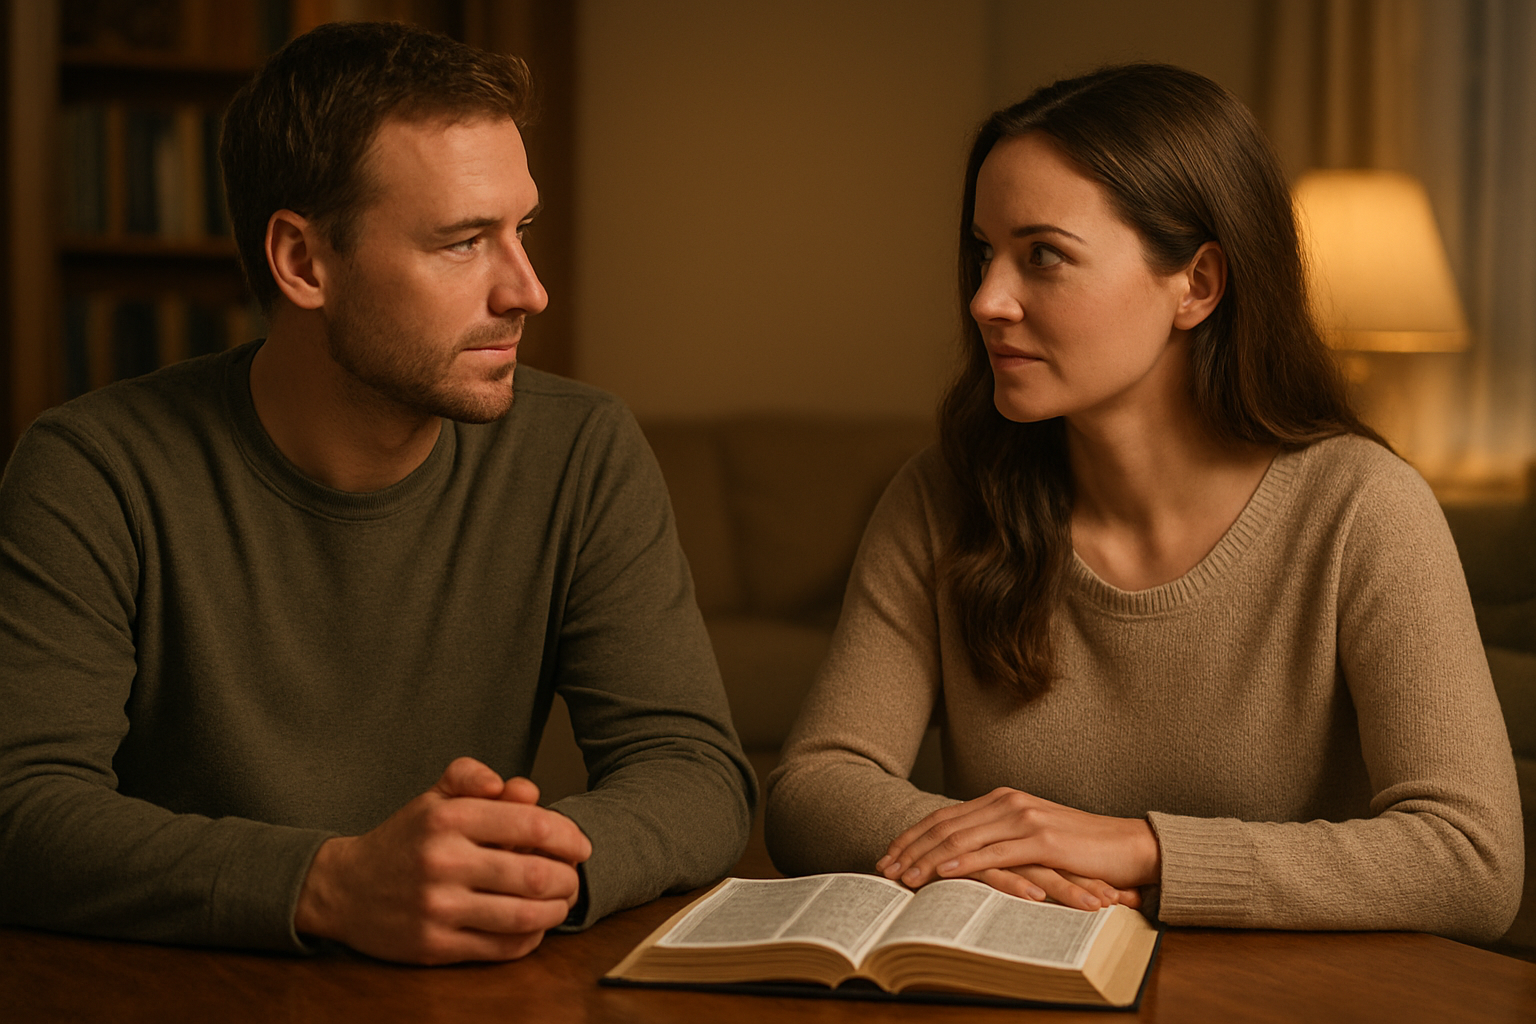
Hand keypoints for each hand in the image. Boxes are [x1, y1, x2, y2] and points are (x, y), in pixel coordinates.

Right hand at [294, 757, 592, 964]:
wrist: (344, 890)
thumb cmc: (404, 840)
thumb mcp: (433, 797)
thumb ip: (475, 778)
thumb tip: (523, 789)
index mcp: (447, 818)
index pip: (531, 825)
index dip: (568, 836)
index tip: (580, 846)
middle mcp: (443, 861)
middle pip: (536, 874)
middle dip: (568, 878)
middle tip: (573, 878)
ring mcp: (438, 907)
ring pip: (524, 914)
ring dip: (555, 910)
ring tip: (560, 902)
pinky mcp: (435, 945)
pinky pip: (502, 946)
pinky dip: (530, 937)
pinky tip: (533, 925)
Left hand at [875, 787, 1158, 910]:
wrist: (1127, 845)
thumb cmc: (1079, 849)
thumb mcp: (1030, 839)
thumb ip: (998, 840)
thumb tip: (961, 858)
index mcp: (1001, 800)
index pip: (944, 817)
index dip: (911, 837)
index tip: (887, 856)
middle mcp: (1007, 802)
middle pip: (945, 826)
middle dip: (910, 850)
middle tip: (883, 870)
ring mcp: (1024, 818)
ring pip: (963, 839)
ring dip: (928, 860)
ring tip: (903, 877)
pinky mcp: (1042, 839)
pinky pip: (994, 852)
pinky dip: (964, 862)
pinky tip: (942, 873)